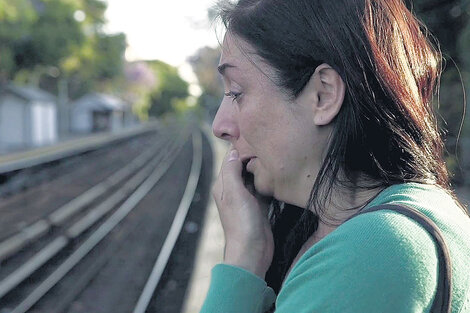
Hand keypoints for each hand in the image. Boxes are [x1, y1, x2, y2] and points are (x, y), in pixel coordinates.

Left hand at [212, 147, 273, 278]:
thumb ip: (232, 172)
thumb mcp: (235, 194)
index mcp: (223, 185)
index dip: (241, 148)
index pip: (230, 160)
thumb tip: (232, 152)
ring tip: (275, 156)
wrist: (252, 252)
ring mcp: (246, 198)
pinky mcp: (259, 206)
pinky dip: (268, 181)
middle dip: (253, 157)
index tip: (256, 138)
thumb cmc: (242, 224)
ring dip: (261, 168)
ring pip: (254, 177)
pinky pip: (263, 188)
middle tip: (269, 145)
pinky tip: (277, 174)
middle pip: (242, 167)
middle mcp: (233, 190)